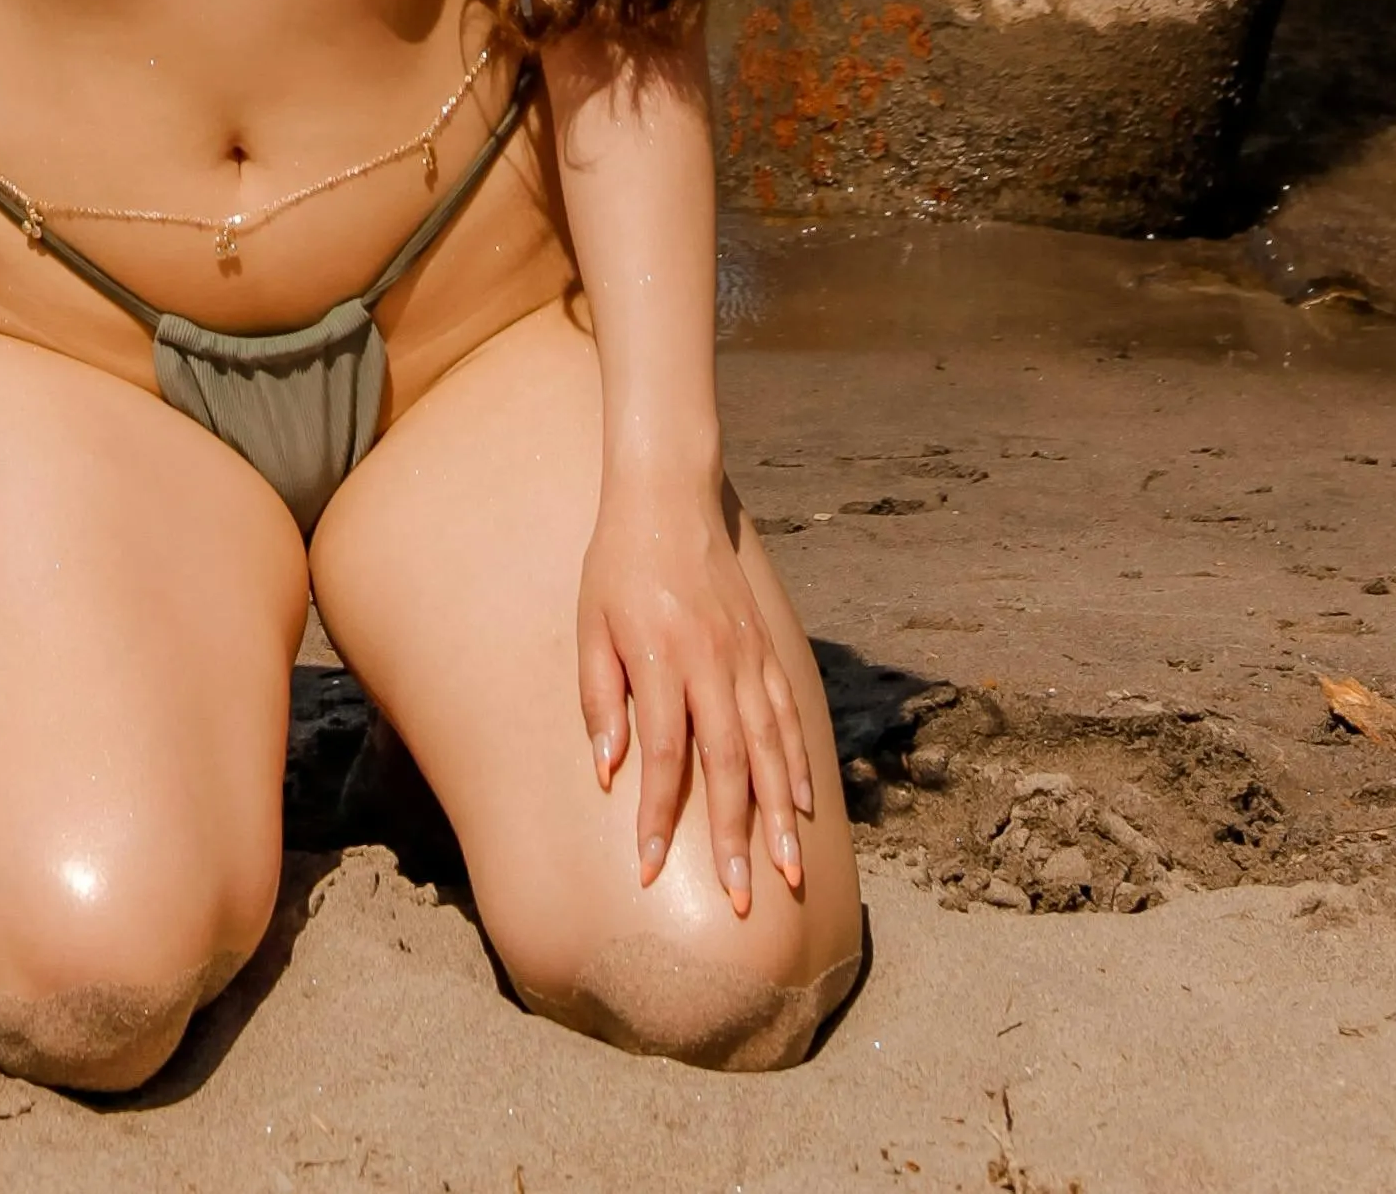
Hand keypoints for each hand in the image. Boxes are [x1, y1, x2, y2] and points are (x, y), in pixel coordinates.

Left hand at [576, 477, 814, 912]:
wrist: (668, 493)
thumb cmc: (615, 563)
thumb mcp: (589, 624)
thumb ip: (600, 698)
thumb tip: (609, 772)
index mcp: (661, 656)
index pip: (660, 755)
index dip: (655, 816)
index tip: (646, 870)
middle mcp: (712, 660)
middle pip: (728, 765)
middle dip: (734, 839)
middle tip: (741, 901)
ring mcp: (746, 655)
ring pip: (770, 748)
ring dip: (781, 816)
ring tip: (790, 872)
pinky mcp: (764, 647)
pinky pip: (787, 715)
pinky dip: (799, 764)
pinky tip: (806, 806)